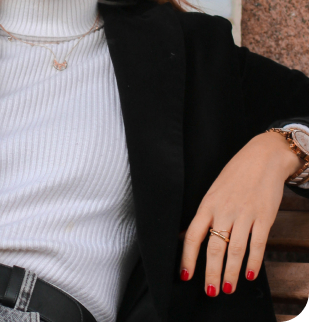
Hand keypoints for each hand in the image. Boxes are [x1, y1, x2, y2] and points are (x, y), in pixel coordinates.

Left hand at [179, 131, 303, 296]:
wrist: (262, 157)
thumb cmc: (235, 175)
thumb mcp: (213, 191)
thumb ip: (204, 215)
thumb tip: (186, 237)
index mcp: (208, 204)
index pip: (193, 235)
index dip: (188, 258)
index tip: (185, 275)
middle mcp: (224, 210)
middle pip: (214, 247)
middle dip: (211, 273)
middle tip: (210, 291)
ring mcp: (245, 214)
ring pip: (235, 250)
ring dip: (230, 272)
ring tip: (227, 288)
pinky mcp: (264, 217)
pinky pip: (258, 244)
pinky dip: (253, 262)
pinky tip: (249, 275)